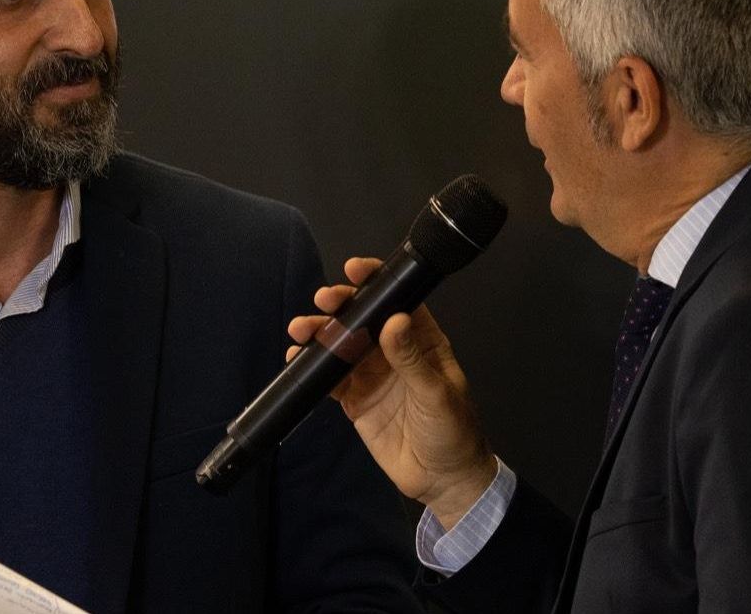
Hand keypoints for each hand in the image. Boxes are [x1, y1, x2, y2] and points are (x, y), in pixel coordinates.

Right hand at [287, 256, 497, 528]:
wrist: (441, 480)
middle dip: (340, 304)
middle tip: (324, 300)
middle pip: (362, 317)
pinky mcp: (354, 398)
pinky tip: (298, 358)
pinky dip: (312, 366)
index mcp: (421, 340)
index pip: (397, 299)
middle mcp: (393, 351)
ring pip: (340, 343)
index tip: (355, 270)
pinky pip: (329, 376)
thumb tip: (394, 320)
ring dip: (320, 332)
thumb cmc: (453, 432)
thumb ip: (412, 359)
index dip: (376, 280)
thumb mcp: (436, 394)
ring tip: (302, 329)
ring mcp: (371, 373)